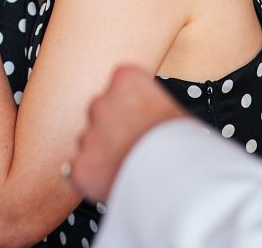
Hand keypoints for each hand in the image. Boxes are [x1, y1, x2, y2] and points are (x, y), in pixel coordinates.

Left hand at [68, 65, 184, 202]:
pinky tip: (115, 180)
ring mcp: (88, 134)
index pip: (120, 83)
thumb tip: (154, 119)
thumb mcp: (176, 112)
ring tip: (129, 166)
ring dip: (102, 153)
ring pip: (89, 142)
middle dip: (112, 128)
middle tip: (134, 144)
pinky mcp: (79, 166)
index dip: (131, 102)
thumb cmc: (182, 146)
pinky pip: (79, 170)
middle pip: (101, 112)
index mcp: (127, 80)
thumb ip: (153, 108)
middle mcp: (101, 103)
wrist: (173, 180)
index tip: (140, 115)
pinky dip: (92, 177)